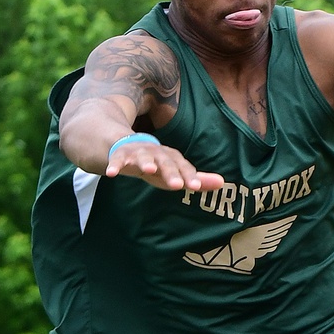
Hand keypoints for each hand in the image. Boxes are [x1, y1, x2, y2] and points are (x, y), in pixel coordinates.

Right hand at [106, 141, 223, 193]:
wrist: (126, 145)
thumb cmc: (157, 164)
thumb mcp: (175, 172)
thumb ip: (197, 179)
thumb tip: (222, 182)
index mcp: (171, 157)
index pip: (183, 166)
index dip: (189, 176)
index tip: (195, 187)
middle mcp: (157, 152)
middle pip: (165, 161)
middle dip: (171, 172)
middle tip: (177, 185)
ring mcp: (138, 152)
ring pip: (143, 156)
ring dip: (146, 162)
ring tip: (149, 170)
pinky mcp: (120, 154)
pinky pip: (117, 160)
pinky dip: (114, 165)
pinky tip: (111, 174)